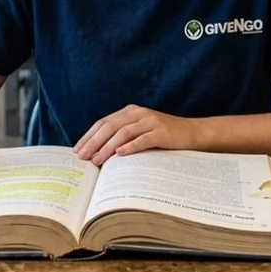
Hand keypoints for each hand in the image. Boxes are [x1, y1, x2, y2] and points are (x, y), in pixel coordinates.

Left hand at [74, 105, 202, 164]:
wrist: (193, 133)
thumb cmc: (164, 137)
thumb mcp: (141, 132)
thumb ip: (122, 137)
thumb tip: (97, 154)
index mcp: (130, 112)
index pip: (103, 122)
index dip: (89, 136)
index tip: (77, 150)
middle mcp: (139, 113)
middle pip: (110, 126)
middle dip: (94, 142)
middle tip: (82, 157)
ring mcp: (151, 121)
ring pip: (123, 132)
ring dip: (107, 147)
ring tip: (97, 159)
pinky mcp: (162, 132)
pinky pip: (143, 139)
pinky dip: (130, 147)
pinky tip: (120, 154)